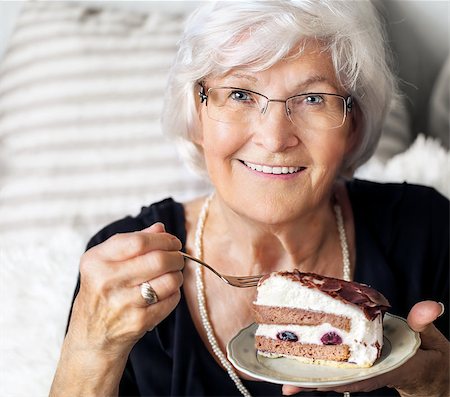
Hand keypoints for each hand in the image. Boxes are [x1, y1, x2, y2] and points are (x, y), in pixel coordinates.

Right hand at [67, 222, 183, 355]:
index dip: (163, 239)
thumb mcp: (105, 263)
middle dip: (176, 256)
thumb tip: (161, 228)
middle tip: (178, 258)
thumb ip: (132, 241)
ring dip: (177, 275)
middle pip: (158, 260)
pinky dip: (174, 293)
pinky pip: (170, 300)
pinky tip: (166, 292)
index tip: (173, 241)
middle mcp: (107, 281)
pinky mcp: (138, 322)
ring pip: (169, 280)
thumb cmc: (102, 292)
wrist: (91, 337)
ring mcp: (122, 304)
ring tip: (172, 275)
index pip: (139, 241)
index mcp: (96, 260)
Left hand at [282, 301, 448, 396]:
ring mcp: (365, 372)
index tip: (316, 383)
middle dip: (315, 383)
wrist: (432, 371)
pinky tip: (298, 361)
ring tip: (284, 380)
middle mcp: (373, 373)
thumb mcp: (432, 340)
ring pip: (335, 377)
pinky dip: (319, 367)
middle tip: (288, 387)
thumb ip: (425, 323)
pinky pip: (338, 369)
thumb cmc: (431, 356)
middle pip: (340, 380)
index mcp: (391, 369)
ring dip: (311, 377)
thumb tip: (430, 306)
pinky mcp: (359, 366)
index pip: (362, 377)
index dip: (338, 379)